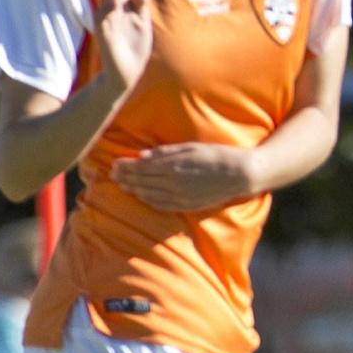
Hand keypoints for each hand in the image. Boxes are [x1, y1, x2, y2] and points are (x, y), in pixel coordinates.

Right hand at [92, 0, 155, 94]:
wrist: (127, 72)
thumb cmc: (135, 47)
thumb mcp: (143, 23)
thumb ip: (141, 6)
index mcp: (123, 4)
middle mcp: (113, 8)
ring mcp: (107, 19)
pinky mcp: (103, 32)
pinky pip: (101, 15)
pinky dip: (108, 6)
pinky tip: (118, 1)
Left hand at [110, 143, 256, 211]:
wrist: (240, 175)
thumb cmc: (217, 155)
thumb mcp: (191, 147)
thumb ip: (165, 152)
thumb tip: (142, 156)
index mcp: (174, 165)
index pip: (142, 167)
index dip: (126, 166)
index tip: (114, 164)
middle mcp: (174, 183)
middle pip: (142, 181)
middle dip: (126, 177)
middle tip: (112, 174)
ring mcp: (180, 196)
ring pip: (149, 194)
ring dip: (133, 190)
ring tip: (122, 186)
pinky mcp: (187, 204)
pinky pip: (162, 205)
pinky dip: (148, 201)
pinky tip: (141, 197)